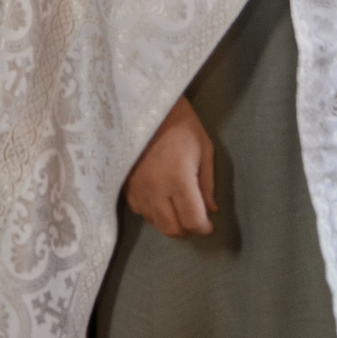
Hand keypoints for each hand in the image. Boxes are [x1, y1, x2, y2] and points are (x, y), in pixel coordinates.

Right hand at [123, 97, 216, 237]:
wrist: (145, 108)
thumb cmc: (181, 125)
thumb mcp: (204, 149)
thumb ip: (208, 183)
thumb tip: (211, 210)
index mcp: (179, 180)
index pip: (192, 220)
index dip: (204, 228)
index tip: (209, 224)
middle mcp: (156, 190)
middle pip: (172, 229)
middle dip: (187, 228)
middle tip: (195, 217)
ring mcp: (137, 190)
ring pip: (155, 223)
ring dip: (170, 221)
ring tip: (178, 207)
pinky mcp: (125, 187)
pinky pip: (140, 212)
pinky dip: (153, 213)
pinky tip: (160, 199)